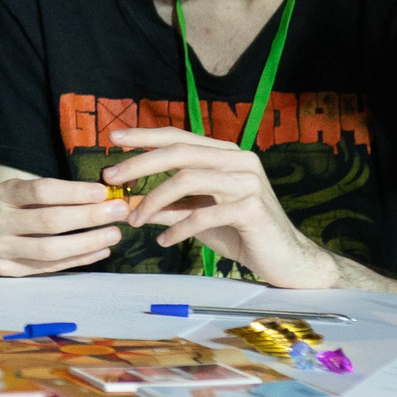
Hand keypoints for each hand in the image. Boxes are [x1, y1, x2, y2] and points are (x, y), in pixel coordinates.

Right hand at [0, 173, 127, 274]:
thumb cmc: (26, 208)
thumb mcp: (34, 193)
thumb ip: (63, 195)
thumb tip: (108, 197)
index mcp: (3, 193)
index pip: (41, 191)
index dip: (74, 192)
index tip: (103, 192)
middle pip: (48, 221)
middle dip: (88, 216)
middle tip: (118, 212)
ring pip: (49, 249)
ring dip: (87, 242)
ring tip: (114, 234)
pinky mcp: (6, 269)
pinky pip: (49, 267)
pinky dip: (78, 259)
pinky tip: (101, 250)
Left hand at [104, 125, 336, 285]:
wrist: (286, 260)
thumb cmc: (240, 234)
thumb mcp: (197, 216)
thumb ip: (168, 206)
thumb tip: (128, 203)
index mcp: (227, 154)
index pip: (180, 137)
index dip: (145, 136)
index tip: (113, 139)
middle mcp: (240, 160)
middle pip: (179, 152)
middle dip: (139, 163)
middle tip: (110, 178)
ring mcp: (248, 182)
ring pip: (187, 179)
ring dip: (153, 201)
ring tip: (135, 220)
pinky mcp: (252, 207)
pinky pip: (203, 214)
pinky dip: (177, 228)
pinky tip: (164, 240)